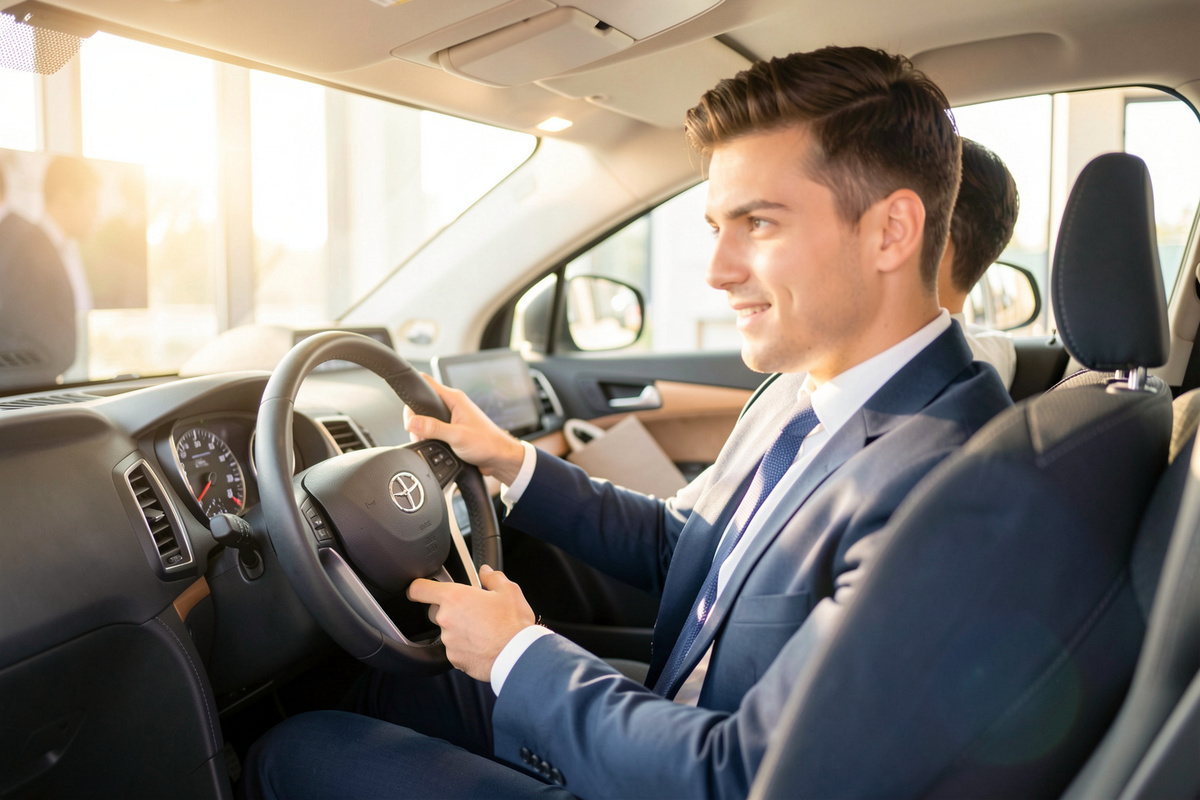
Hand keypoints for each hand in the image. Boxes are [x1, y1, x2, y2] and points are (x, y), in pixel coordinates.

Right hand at [404, 375, 525, 484]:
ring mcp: (452, 417)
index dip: (412, 393)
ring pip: (426, 417)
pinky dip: (429, 436)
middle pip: (422, 404)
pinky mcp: (451, 428)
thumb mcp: (457, 436)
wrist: (500, 458)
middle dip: (415, 419)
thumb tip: (412, 421)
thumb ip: (433, 428)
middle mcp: (452, 404)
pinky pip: (433, 428)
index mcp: (454, 398)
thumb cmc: (487, 443)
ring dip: (422, 430)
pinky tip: (434, 444)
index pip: (425, 383)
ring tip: (427, 441)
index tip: (408, 413)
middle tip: (418, 433)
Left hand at [406, 565, 536, 681]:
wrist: (517, 656)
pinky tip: (483, 643)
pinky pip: (455, 649)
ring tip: (483, 630)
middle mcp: (447, 619)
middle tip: (472, 610)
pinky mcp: (454, 659)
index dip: (418, 587)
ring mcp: (449, 641)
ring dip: (459, 629)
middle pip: (436, 611)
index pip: (419, 589)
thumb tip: (486, 571)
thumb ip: (492, 577)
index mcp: (455, 598)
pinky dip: (465, 646)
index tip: (421, 589)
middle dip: (450, 609)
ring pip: (447, 631)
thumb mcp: (509, 591)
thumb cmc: (513, 624)